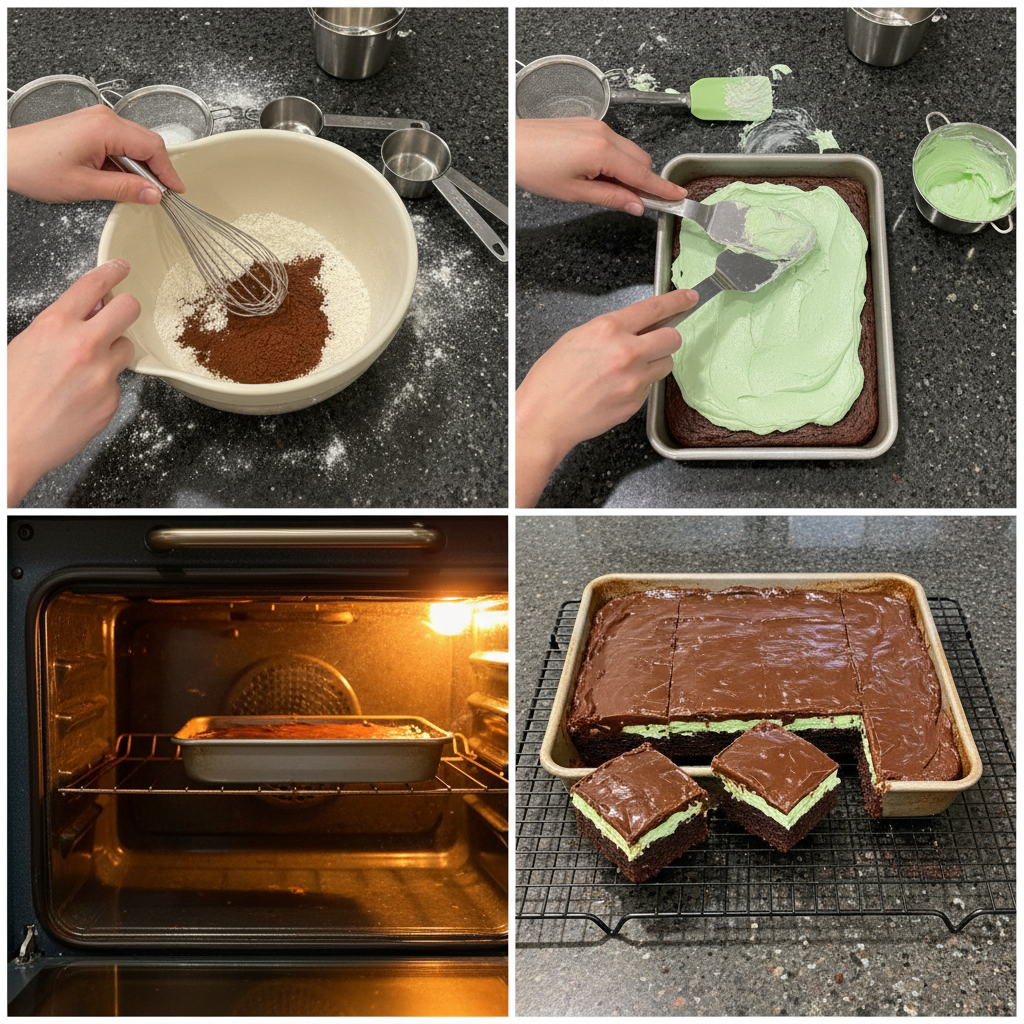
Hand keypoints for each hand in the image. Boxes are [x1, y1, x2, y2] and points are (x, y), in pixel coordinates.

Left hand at [7, 105, 185, 204]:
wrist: (6, 157)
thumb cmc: (34, 166)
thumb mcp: (85, 186)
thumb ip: (125, 189)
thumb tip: (153, 194)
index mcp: (105, 128)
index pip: (153, 147)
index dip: (168, 172)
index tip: (176, 191)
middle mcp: (102, 118)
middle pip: (147, 142)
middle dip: (156, 170)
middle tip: (158, 195)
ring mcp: (95, 120)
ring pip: (133, 143)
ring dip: (138, 167)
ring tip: (132, 190)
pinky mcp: (88, 127)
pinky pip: (118, 143)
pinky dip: (124, 162)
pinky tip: (117, 178)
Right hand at [8, 259, 138, 504]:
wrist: (10, 442)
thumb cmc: (9, 396)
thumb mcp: (24, 346)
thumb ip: (58, 327)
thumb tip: (87, 311)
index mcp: (55, 326)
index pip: (93, 286)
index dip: (111, 272)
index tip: (122, 267)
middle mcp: (84, 346)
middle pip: (129, 309)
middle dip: (124, 308)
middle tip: (118, 314)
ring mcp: (102, 375)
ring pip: (126, 348)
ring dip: (112, 351)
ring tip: (84, 368)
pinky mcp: (111, 401)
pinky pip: (117, 383)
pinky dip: (103, 385)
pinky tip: (78, 397)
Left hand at [515, 117, 685, 214]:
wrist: (512, 145)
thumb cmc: (534, 168)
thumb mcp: (575, 193)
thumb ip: (611, 198)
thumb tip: (636, 205)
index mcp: (602, 151)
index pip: (642, 174)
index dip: (662, 188)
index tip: (678, 195)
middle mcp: (604, 133)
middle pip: (640, 160)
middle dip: (643, 181)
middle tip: (635, 202)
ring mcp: (596, 126)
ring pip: (628, 151)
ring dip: (627, 171)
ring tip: (604, 188)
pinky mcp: (588, 124)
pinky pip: (614, 143)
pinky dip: (615, 160)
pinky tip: (597, 173)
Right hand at [515, 288, 698, 506]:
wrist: (545, 417)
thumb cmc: (552, 379)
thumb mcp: (577, 338)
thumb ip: (611, 330)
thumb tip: (637, 325)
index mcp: (608, 329)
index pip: (655, 308)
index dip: (678, 301)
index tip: (690, 298)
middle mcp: (626, 353)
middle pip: (672, 338)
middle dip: (666, 338)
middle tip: (654, 342)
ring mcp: (634, 380)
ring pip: (665, 365)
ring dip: (654, 363)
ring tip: (627, 370)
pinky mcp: (635, 403)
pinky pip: (649, 388)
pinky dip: (639, 386)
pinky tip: (615, 389)